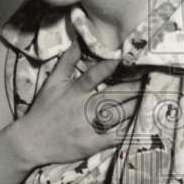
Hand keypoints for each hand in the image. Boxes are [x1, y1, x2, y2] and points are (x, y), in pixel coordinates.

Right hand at [15, 41, 141, 166]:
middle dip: (134, 87)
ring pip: (118, 114)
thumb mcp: (52, 82)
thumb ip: (66, 61)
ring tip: (152, 97)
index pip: (93, 75)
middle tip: (151, 79)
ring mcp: (89, 127)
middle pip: (113, 95)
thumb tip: (78, 40)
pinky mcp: (92, 143)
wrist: (31, 141)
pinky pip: (115, 137)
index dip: (109, 66)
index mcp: (75, 91)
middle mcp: (84, 108)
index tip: (125, 58)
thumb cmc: (43, 109)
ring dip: (136, 105)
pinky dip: (128, 131)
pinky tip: (143, 126)